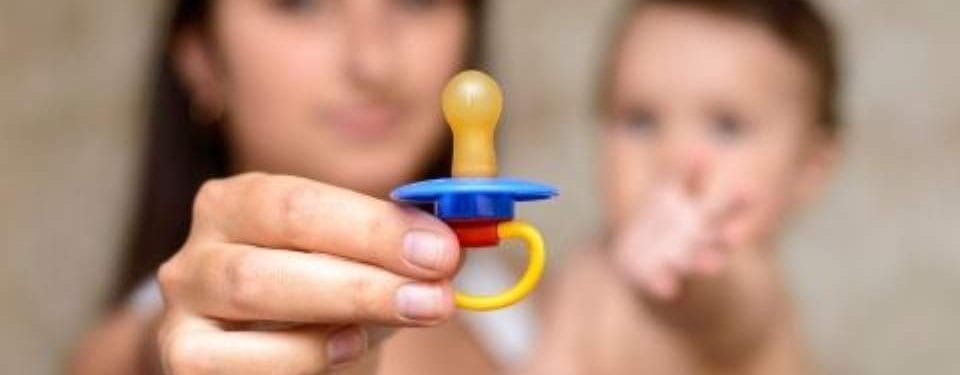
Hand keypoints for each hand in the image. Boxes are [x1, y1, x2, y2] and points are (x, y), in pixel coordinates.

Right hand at [156, 173, 460, 373]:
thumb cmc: (323, 301)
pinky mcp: (184, 361)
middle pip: (269, 259)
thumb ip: (400, 247)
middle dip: (364, 279)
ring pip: (250, 302)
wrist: (275, 358)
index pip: (299, 204)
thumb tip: (455, 239)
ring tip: (403, 318)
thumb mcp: (360, 264)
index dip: (374, 228)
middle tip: (436, 296)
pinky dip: (302, 358)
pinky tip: (348, 349)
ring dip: (341, 315)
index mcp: (240, 202)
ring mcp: (183, 310)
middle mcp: (198, 250)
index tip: (442, 249)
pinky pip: (238, 364)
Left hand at [612, 163, 747, 300]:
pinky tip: (668, 290)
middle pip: (713, 238)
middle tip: (737, 236)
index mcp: (703, 220)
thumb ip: (685, 175)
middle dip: (724, 238)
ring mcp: (678, 262)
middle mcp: (696, 244)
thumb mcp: (672, 193)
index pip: (723, 209)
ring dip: (700, 264)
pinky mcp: (655, 278)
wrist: (641, 262)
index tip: (751, 191)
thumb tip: (701, 150)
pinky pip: (661, 282)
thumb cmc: (666, 221)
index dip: (736, 202)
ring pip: (692, 263)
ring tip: (709, 266)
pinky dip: (665, 285)